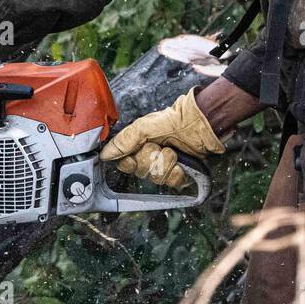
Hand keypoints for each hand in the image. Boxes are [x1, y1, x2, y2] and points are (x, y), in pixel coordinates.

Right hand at [99, 87, 223, 188]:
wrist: (199, 124)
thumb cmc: (173, 120)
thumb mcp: (144, 127)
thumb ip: (124, 141)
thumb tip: (105, 154)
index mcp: (138, 148)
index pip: (125, 165)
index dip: (130, 164)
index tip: (134, 158)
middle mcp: (149, 159)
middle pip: (140, 173)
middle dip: (151, 159)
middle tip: (159, 146)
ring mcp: (164, 168)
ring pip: (156, 179)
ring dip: (166, 164)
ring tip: (173, 151)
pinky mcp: (179, 176)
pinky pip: (172, 183)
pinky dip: (177, 172)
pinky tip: (181, 163)